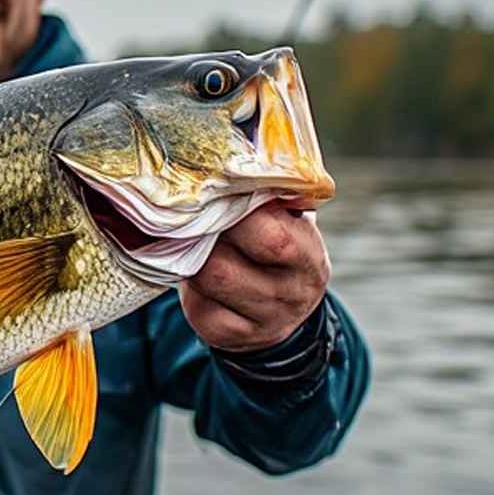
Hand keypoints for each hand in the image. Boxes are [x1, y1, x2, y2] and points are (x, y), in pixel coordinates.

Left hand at [180, 202, 330, 351]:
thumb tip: (224, 158)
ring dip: (189, 255)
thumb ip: (267, 196)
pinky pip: (196, 307)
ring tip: (188, 236)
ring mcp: (261, 319)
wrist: (282, 309)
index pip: (268, 237)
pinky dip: (189, 286)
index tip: (210, 190)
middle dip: (200, 235)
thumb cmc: (275, 248)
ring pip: (206, 280)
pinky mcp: (229, 336)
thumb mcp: (286, 221)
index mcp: (307, 255)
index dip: (232, 211)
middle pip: (223, 264)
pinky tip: (193, 270)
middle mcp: (289, 293)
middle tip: (187, 214)